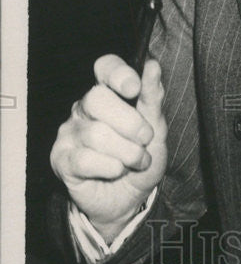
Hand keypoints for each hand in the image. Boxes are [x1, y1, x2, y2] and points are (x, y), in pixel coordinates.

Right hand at [50, 55, 167, 241]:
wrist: (131, 198)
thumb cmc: (141, 156)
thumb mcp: (156, 127)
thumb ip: (152, 97)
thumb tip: (152, 65)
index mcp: (109, 92)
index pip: (105, 67)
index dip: (118, 73)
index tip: (134, 89)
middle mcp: (84, 108)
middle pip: (97, 99)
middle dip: (130, 122)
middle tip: (145, 138)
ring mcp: (69, 132)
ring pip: (96, 133)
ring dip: (127, 151)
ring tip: (137, 161)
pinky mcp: (61, 159)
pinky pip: (85, 159)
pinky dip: (111, 167)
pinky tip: (117, 171)